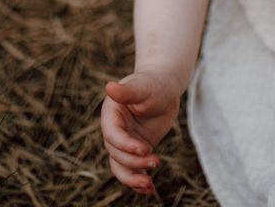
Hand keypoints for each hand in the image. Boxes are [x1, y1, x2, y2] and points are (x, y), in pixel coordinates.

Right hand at [100, 70, 182, 196]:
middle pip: (117, 154)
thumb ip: (127, 91)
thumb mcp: (143, 86)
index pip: (113, 135)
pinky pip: (133, 170)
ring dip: (133, 179)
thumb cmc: (153, 84)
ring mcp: (124, 143)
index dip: (126, 145)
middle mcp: (114, 132)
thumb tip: (109, 87)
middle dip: (134, 163)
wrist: (164, 88)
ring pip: (121, 167)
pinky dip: (139, 182)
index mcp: (111, 115)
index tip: (144, 149)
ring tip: (149, 186)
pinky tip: (150, 190)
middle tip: (156, 162)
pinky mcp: (136, 151)